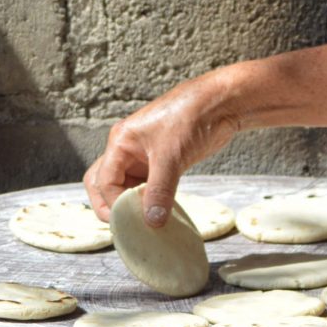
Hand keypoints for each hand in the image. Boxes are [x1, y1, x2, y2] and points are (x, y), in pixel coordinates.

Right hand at [83, 73, 242, 227]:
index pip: (104, 181)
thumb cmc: (192, 118)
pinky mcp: (164, 159)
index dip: (113, 203)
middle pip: (105, 182)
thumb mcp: (172, 157)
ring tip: (146, 222)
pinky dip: (151, 198)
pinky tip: (161, 211)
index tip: (131, 221)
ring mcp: (146, 154)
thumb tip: (151, 221)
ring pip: (128, 184)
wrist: (223, 103)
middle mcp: (128, 148)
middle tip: (127, 224)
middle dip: (111, 204)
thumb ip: (159, 191)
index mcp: (121, 142)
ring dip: (133, 203)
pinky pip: (149, 183)